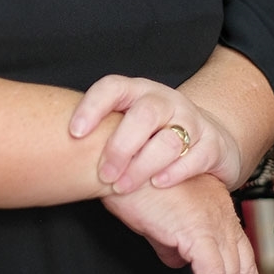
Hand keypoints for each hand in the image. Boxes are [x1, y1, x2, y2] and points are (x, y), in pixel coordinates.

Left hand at [69, 74, 242, 192]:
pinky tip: (158, 184)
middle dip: (120, 147)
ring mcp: (192, 120)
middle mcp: (165, 100)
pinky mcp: (212, 143)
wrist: (209, 140)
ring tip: (124, 186)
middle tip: (104, 174)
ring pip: (168, 139)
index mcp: (138, 91)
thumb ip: (104, 135)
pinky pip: (193, 157)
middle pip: (143, 114)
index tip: (75, 133)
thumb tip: (61, 155)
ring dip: (142, 166)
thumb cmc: (153, 138)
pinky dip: (174, 172)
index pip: (113, 87)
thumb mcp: (128, 127)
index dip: (92, 106)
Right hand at [102, 173, 268, 273]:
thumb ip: (173, 240)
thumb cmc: (128, 187)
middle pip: (242, 265)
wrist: (112, 170)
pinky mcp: (197, 230)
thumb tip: (177, 260)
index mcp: (214, 203)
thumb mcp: (158, 219)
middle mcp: (220, 210)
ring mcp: (211, 219)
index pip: (241, 248)